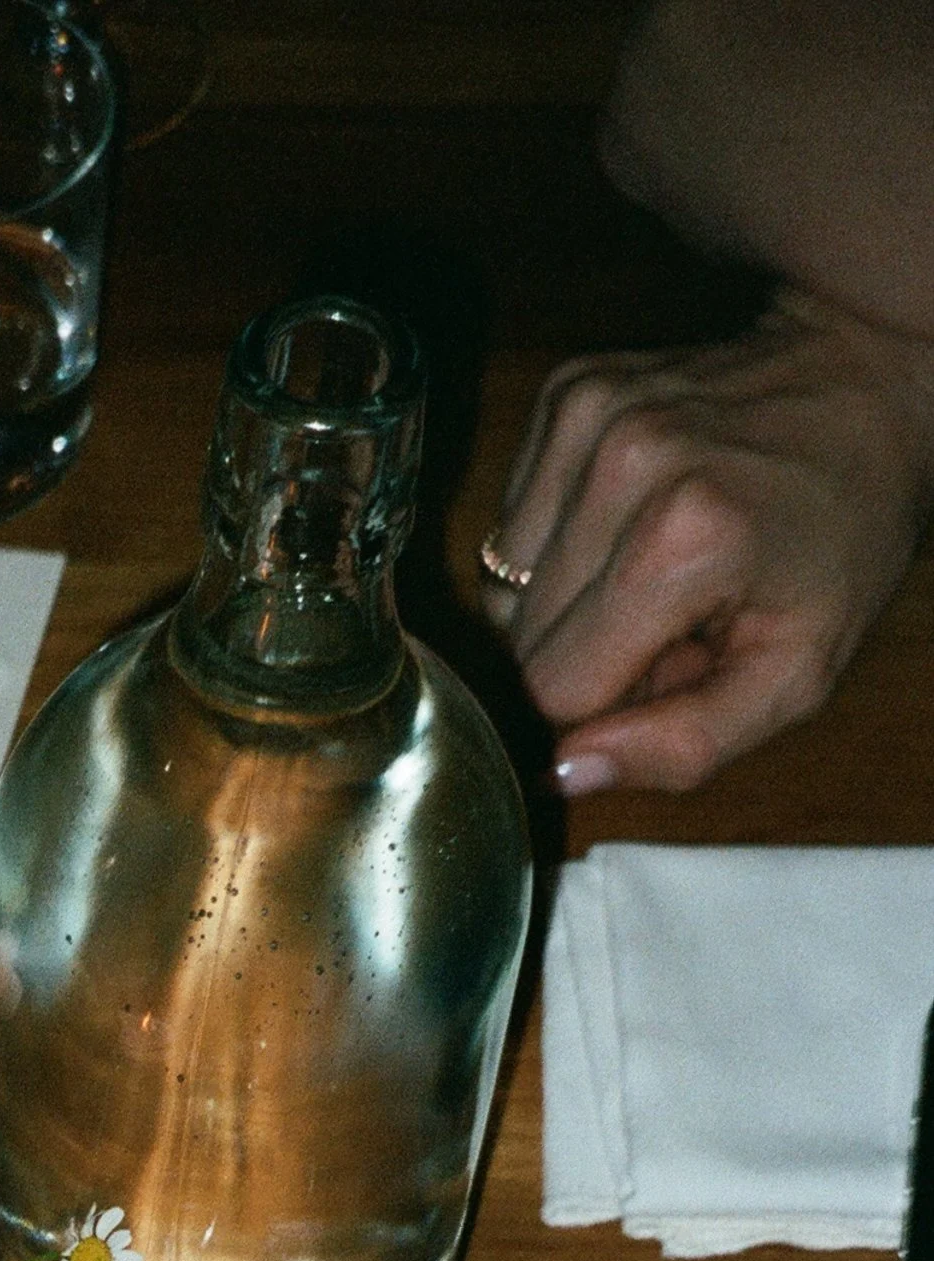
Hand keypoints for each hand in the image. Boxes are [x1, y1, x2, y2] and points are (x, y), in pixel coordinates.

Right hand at [482, 289, 933, 793]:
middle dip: (585, 653)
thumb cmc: (842, 535)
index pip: (553, 688)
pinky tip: (625, 521)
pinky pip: (513, 523)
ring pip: (506, 584)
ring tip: (648, 567)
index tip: (662, 673)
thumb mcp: (797, 673)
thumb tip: (565, 771)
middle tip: (669, 619)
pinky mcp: (566, 394)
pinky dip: (558, 542)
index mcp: (684, 543)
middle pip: (521, 638)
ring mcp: (588, 418)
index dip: (598, 708)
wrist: (864, 381)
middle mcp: (622, 466)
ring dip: (565, 601)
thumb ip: (686, 745)